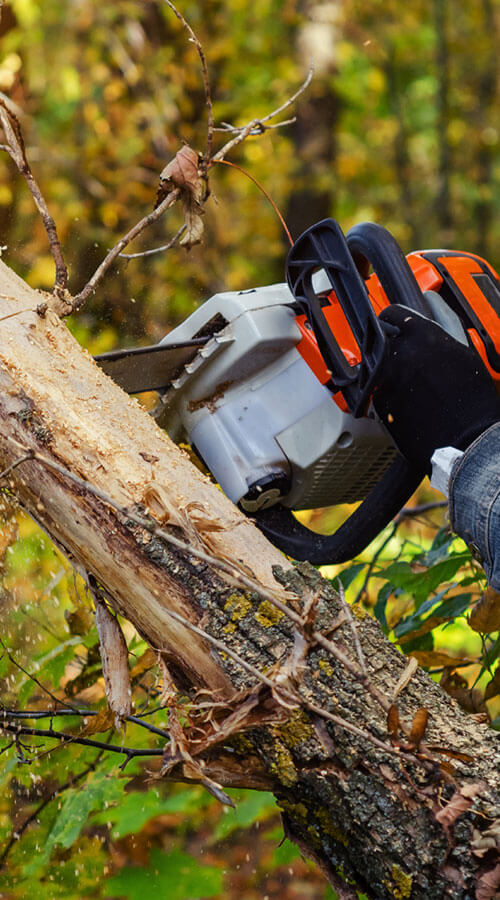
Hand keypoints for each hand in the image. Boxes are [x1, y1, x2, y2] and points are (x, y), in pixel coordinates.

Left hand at [372, 305, 499, 472]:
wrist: (467, 441)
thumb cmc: (471, 398)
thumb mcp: (464, 349)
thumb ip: (444, 318)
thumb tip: (430, 297)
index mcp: (420, 335)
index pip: (390, 314)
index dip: (392, 321)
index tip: (396, 327)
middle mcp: (397, 354)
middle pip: (380, 340)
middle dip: (390, 347)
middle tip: (408, 362)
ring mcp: (384, 379)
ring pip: (376, 366)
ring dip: (388, 372)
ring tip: (413, 387)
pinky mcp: (379, 404)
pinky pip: (377, 392)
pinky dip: (388, 395)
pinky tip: (409, 404)